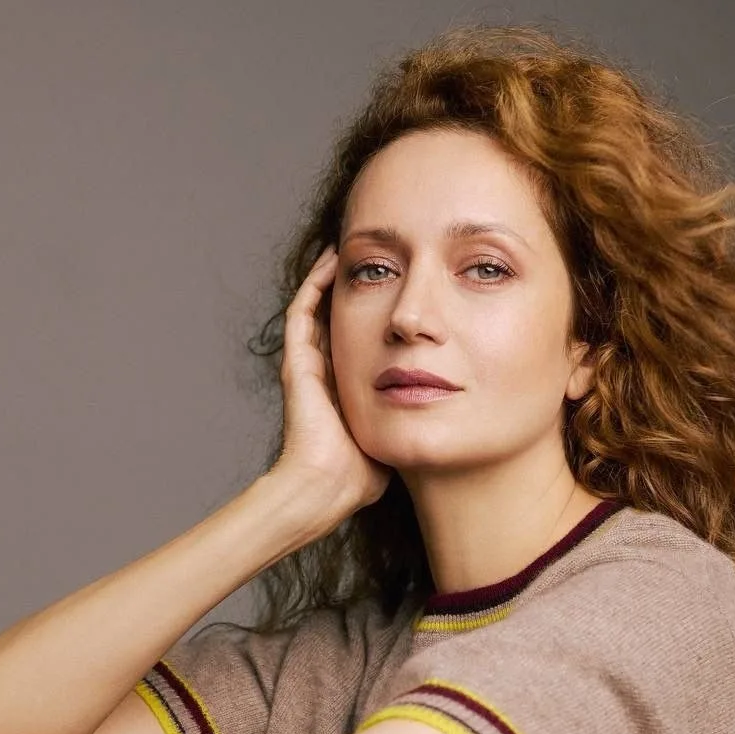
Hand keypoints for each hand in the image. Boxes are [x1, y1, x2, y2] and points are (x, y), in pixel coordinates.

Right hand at [270, 244, 391, 522]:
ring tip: (355, 247)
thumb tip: (436, 413)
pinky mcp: (297, 362)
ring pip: (319, 307)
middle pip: (340, 317)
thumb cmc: (359, 477)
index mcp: (345, 389)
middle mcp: (324, 373)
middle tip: (382, 259)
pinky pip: (304, 309)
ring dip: (334, 277)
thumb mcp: (394, 438)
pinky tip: (337, 259)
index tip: (402, 292)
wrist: (328, 486)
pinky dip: (317, 282)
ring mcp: (307, 366)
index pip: (361, 340)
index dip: (377, 315)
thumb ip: (408, 422)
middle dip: (360, 288)